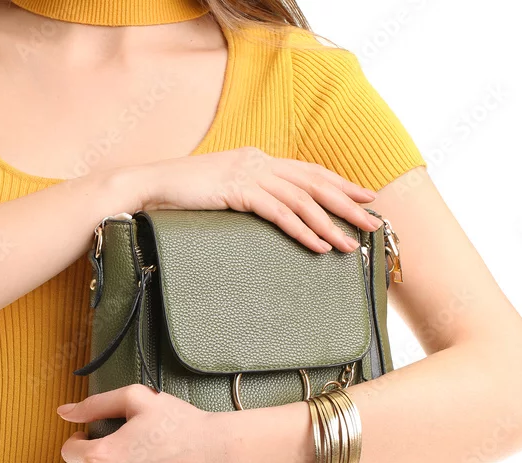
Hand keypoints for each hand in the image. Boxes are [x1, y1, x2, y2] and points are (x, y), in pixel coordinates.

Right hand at [118, 146, 381, 253]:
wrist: (148, 186)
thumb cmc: (180, 193)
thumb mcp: (220, 189)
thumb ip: (246, 194)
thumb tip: (267, 210)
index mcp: (257, 158)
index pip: (308, 171)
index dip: (340, 184)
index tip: (365, 197)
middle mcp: (258, 161)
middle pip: (315, 183)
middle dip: (348, 204)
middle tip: (373, 222)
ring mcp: (248, 174)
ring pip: (302, 200)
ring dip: (330, 224)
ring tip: (349, 244)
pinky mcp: (237, 190)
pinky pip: (279, 213)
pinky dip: (302, 230)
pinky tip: (318, 245)